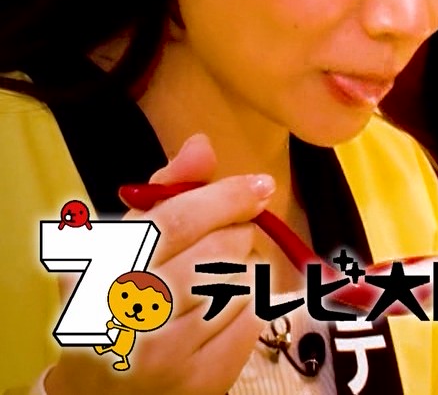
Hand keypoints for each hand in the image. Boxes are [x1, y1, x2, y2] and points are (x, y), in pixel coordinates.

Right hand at [46, 134, 272, 394]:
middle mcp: (127, 314)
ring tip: (214, 283)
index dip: (224, 198)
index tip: (259, 184)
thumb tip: (201, 144)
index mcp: (100, 272)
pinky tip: (222, 313)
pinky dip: (249, 306)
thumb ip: (165, 194)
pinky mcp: (201, 378)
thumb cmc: (116, 304)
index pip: (174, 222)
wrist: (104, 390)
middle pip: (218, 251)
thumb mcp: (124, 246)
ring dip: (243, 272)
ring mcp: (165, 353)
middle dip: (237, 235)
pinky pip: (253, 319)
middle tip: (230, 240)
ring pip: (242, 282)